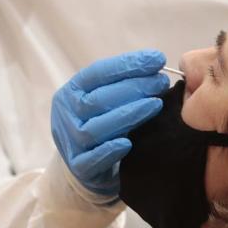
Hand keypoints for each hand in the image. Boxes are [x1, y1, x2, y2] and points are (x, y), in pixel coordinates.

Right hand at [51, 49, 169, 198]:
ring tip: (156, 105)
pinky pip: (92, 159)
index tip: (157, 59)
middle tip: (161, 82)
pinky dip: (110, 150)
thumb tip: (158, 66)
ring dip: (128, 115)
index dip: (128, 64)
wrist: (85, 167)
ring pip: (95, 128)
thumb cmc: (102, 124)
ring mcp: (70, 142)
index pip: (98, 73)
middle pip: (98, 99)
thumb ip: (124, 85)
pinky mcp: (78, 168)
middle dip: (134, 88)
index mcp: (72, 91)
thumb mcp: (105, 100)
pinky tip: (129, 143)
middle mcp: (66, 114)